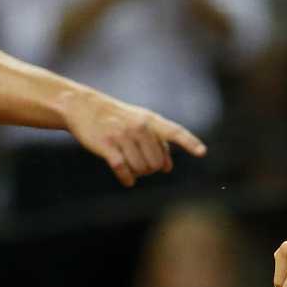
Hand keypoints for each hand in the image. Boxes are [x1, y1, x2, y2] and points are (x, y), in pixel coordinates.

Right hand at [61, 94, 206, 186]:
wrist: (84, 107)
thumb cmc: (117, 118)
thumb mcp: (140, 123)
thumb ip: (157, 142)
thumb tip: (168, 167)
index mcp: (150, 121)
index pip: (174, 132)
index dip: (189, 142)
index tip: (202, 152)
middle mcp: (138, 127)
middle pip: (157, 163)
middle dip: (151, 169)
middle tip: (142, 164)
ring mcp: (122, 136)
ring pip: (141, 169)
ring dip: (138, 173)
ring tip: (131, 166)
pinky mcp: (107, 146)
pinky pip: (123, 170)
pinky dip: (127, 179)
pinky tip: (127, 179)